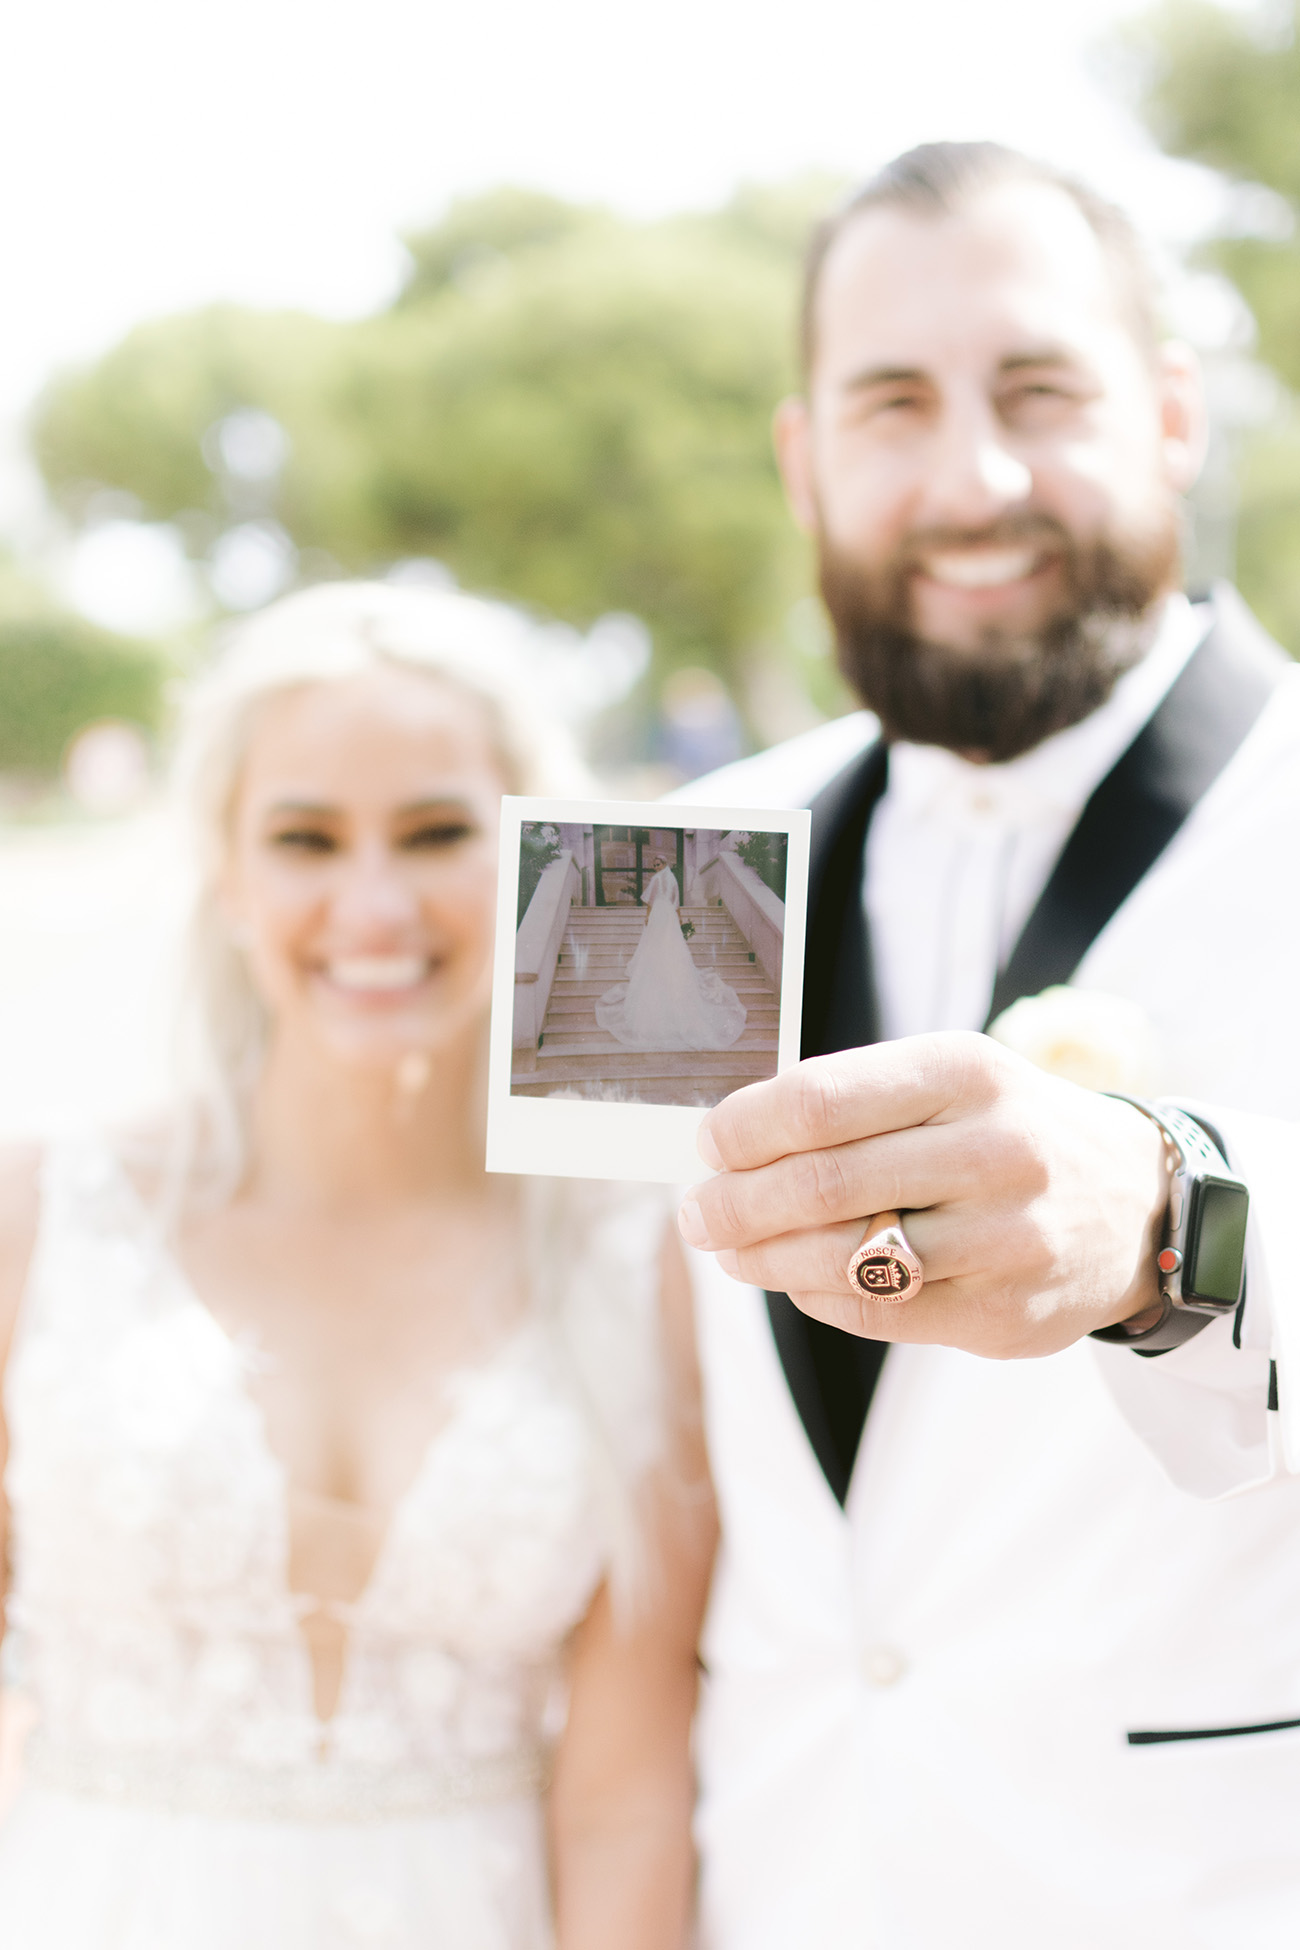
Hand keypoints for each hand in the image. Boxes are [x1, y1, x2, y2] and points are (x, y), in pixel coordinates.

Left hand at [676, 1032, 1168, 1357]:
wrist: (1136, 1205)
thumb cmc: (1008, 1131)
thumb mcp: (953, 1081)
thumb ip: (855, 1101)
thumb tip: (730, 1144)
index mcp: (967, 1072)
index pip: (821, 1099)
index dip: (744, 1127)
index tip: (707, 1143)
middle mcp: (994, 1150)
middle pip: (822, 1182)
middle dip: (736, 1202)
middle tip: (697, 1213)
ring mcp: (1006, 1239)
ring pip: (843, 1257)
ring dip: (763, 1258)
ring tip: (730, 1251)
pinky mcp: (1005, 1314)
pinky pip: (877, 1314)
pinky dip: (817, 1296)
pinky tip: (796, 1280)